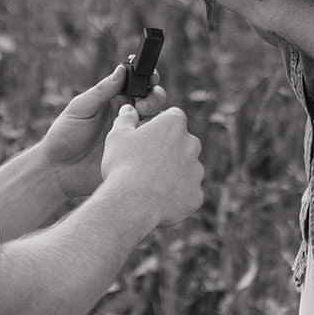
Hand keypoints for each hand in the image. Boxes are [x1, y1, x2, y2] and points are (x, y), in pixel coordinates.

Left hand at [41, 64, 165, 202]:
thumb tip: (122, 69)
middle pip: (152, 99)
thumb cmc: (65, 135)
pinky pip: (152, 142)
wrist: (60, 170)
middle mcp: (127, 115)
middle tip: (142, 106)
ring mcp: (133, 134)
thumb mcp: (81, 108)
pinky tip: (144, 139)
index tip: (150, 77)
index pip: (137, 83)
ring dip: (156, 116)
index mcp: (114, 99)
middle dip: (154, 97)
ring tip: (141, 122)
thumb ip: (102, 90)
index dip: (147, 78)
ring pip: (156, 120)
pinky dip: (155, 137)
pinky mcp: (135, 153)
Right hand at [100, 104, 203, 226]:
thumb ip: (125, 119)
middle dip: (169, 149)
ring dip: (173, 173)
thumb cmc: (123, 166)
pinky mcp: (196, 195)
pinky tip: (157, 201)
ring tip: (149, 184)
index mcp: (174, 124)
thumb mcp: (117, 136)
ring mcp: (196, 172)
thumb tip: (128, 109)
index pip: (172, 116)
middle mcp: (192, 144)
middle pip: (182, 142)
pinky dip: (175, 196)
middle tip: (146, 162)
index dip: (159, 125)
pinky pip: (187, 193)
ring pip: (186, 169)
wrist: (132, 204)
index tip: (146, 136)